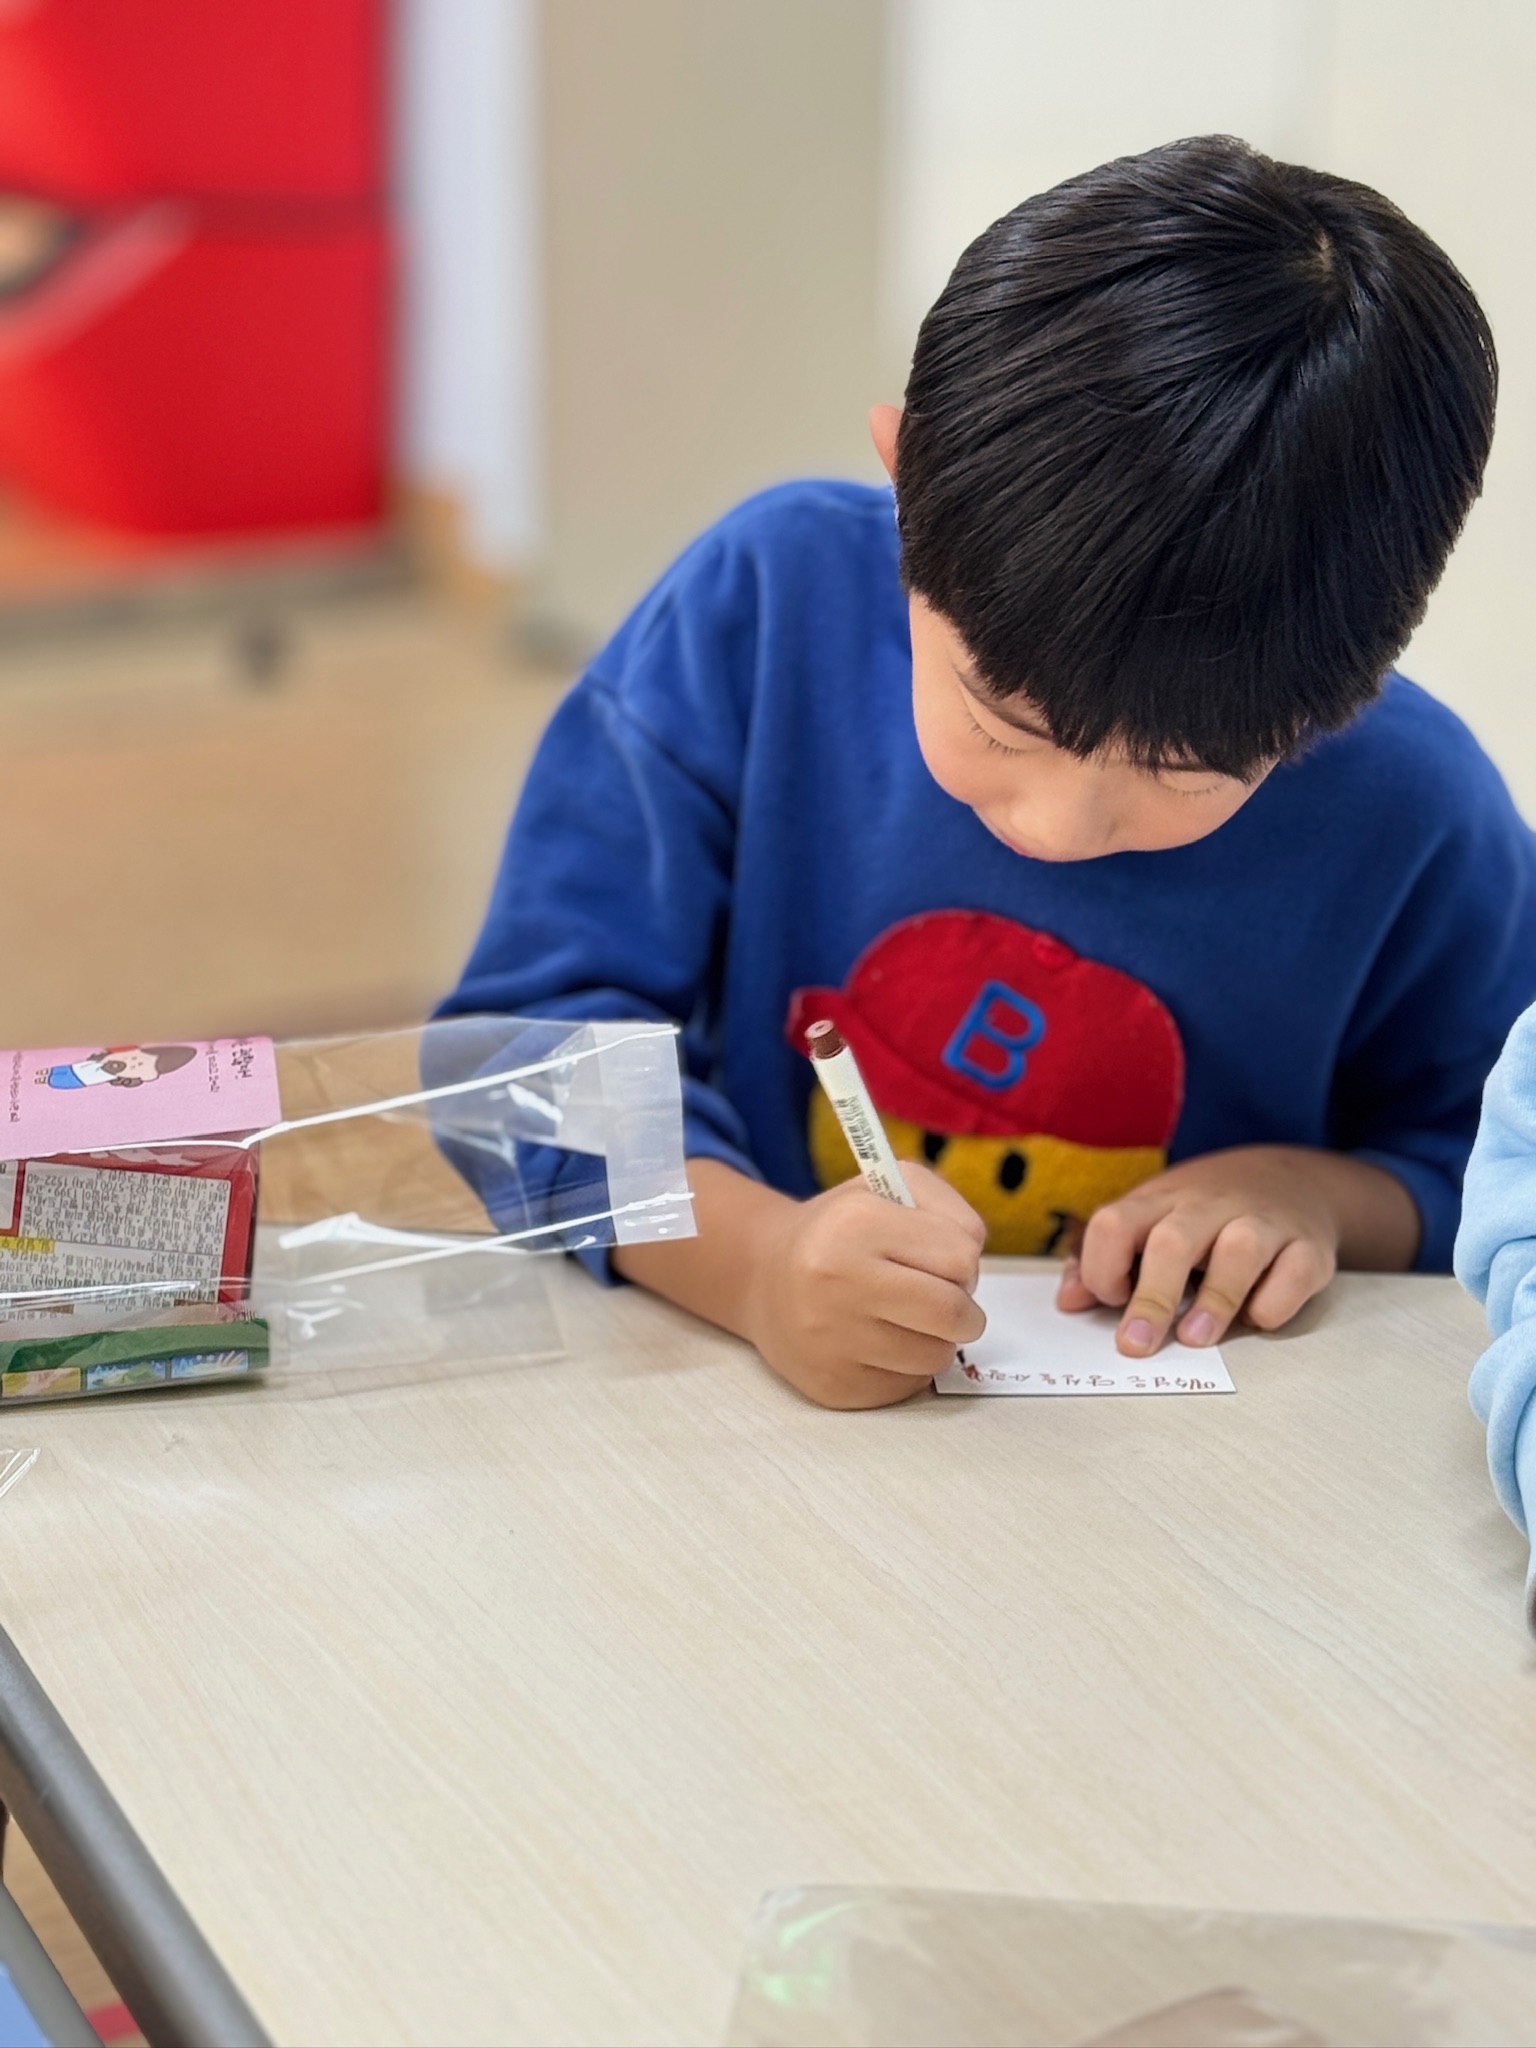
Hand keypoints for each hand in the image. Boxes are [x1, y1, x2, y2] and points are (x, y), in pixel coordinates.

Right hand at [742, 1163, 986, 1408]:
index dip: (963, 1261)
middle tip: (946, 1302)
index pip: (961, 1257)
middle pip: (953, 1314)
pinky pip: (908, 1385)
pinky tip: (878, 1343)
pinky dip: (907, 1366)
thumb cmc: (841, 1231)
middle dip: (965, 1311)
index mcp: (856, 1223)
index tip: (942, 1261)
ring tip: (905, 1319)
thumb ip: (949, 1210)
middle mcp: (836, 1281)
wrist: (765, 1277)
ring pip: (936, 1356)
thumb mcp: (889, 1188)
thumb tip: (974, 1265)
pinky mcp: (833, 1385)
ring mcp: (831, 1339)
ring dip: (935, 1340)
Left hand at [1055, 1144, 1418, 1355]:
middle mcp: (1210, 1207)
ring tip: (1195, 1338)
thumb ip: (1105, 1261)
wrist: (1290, 1178)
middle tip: (1136, 1344)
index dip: (1101, 1265)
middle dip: (1151, 1296)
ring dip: (1214, 1300)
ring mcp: (1263, 1222)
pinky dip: (1275, 1301)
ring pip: (1239, 1250)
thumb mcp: (1150, 1221)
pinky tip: (1257, 1319)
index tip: (1108, 1301)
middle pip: (1173, 1241)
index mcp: (1161, 1202)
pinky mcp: (1309, 1246)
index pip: (1115, 1222)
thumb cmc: (1204, 1214)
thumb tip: (1068, 1301)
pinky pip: (1295, 1271)